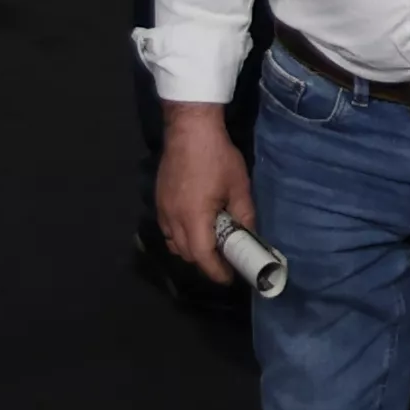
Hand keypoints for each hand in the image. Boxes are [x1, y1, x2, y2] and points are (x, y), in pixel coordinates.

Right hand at [151, 103, 255, 279]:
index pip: (202, 256)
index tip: (229, 278)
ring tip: (212, 245)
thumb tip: (250, 235)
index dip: (216, 271)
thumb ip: (244, 214)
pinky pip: (168, 229)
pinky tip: (197, 227)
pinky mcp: (159, 201)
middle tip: (226, 261)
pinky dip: (181, 236)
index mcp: (194, 217)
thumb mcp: (238, 186)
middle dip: (205, 262)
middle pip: (186, 253)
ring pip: (174, 243)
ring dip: (192, 250)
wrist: (189, 130)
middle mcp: (173, 219)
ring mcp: (162, 210)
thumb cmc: (217, 157)